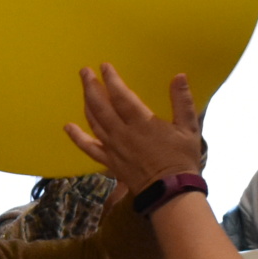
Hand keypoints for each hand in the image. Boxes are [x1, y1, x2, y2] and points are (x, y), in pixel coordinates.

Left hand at [65, 62, 204, 190]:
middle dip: (91, 86)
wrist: (170, 192)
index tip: (104, 66)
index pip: (121, 96)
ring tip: (83, 88)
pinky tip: (68, 127)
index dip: (112, 79)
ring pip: (94, 122)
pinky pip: (89, 148)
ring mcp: (113, 148)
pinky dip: (77, 137)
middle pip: (101, 106)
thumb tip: (179, 76)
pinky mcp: (110, 162)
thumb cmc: (182, 159)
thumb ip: (182, 101)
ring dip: (86, 103)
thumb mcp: (189, 128)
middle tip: (84, 71)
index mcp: (142, 123)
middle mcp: (123, 133)